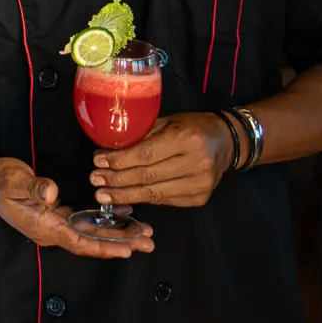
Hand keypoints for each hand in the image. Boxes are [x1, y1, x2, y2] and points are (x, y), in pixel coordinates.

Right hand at [0, 156, 154, 257]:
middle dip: (120, 244)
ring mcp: (55, 224)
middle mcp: (52, 230)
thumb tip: (52, 193)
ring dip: (116, 234)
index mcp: (43, 227)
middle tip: (148, 242)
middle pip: (91, 243)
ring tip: (143, 233)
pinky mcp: (57, 215)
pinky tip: (122, 215)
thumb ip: (34, 188)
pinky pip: (85, 223)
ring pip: (91, 234)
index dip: (104, 247)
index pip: (79, 242)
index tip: (127, 250)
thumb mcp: (13, 181)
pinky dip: (104, 221)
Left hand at [91, 112, 231, 208]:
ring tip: (103, 194)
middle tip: (95, 179)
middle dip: (117, 180)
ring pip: (154, 194)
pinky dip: (143, 199)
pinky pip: (164, 200)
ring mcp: (200, 184)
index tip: (98, 162)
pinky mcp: (200, 198)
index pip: (146, 154)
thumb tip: (109, 149)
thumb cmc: (193, 127)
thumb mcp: (169, 122)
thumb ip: (142, 135)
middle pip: (147, 177)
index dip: (119, 161)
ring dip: (125, 195)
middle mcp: (196, 163)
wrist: (226, 142)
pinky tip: (126, 197)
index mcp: (187, 139)